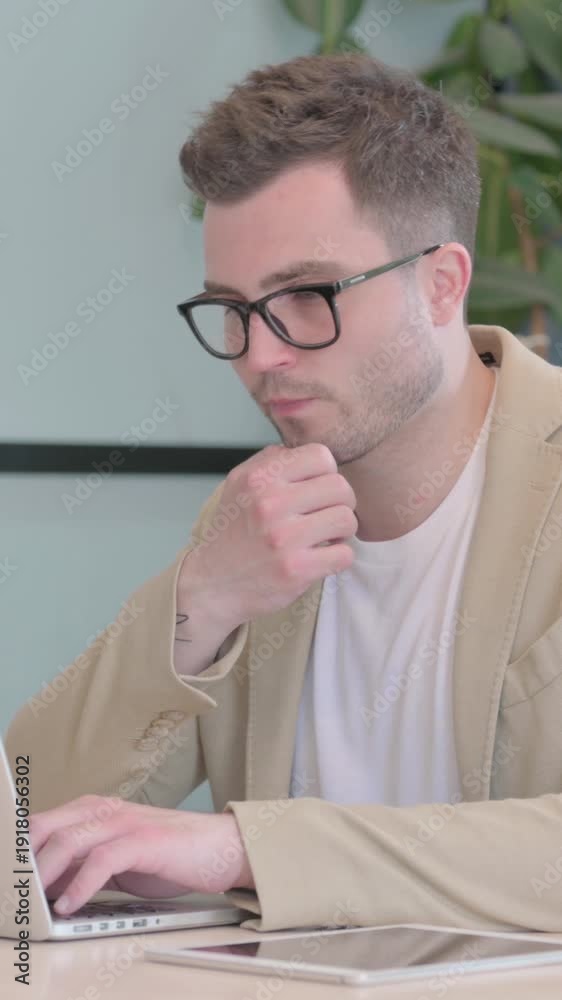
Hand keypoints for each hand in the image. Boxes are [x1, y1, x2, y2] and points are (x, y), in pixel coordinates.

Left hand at [30, 795, 253, 915]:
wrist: (222, 847)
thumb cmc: (171, 854)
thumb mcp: (117, 859)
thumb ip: (82, 864)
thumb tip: (43, 884)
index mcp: (95, 811)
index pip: (41, 823)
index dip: (20, 848)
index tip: (8, 875)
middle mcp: (106, 810)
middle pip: (46, 827)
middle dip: (24, 858)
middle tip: (13, 888)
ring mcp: (125, 823)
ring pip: (68, 840)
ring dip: (43, 873)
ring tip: (32, 901)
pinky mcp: (144, 841)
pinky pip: (102, 860)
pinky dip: (80, 884)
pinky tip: (69, 904)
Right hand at [184, 442, 356, 626]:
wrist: (213, 584)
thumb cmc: (232, 533)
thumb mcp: (238, 485)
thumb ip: (270, 461)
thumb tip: (303, 451)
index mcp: (259, 478)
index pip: (321, 456)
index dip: (326, 473)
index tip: (317, 489)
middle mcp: (270, 504)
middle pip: (340, 487)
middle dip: (341, 502)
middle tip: (326, 515)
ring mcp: (284, 538)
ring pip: (346, 519)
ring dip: (342, 530)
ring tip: (325, 536)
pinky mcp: (297, 570)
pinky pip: (344, 554)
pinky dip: (338, 557)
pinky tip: (322, 558)